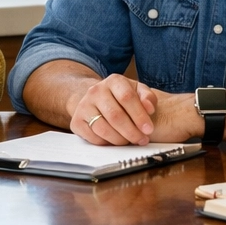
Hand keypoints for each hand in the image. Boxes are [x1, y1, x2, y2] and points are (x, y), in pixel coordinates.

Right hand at [68, 75, 200, 145]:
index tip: (149, 129)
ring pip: (103, 128)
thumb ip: (147, 97)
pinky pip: (93, 137)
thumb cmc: (122, 97)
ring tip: (130, 142)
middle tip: (142, 140)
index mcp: (114, 81)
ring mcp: (84, 106)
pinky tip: (116, 142)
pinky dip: (106, 143)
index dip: (139, 116)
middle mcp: (96, 91)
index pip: (127, 97)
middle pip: (115, 115)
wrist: (97, 100)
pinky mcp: (76, 121)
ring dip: (120, 140)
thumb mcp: (138, 91)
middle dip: (131, 131)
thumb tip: (149, 108)